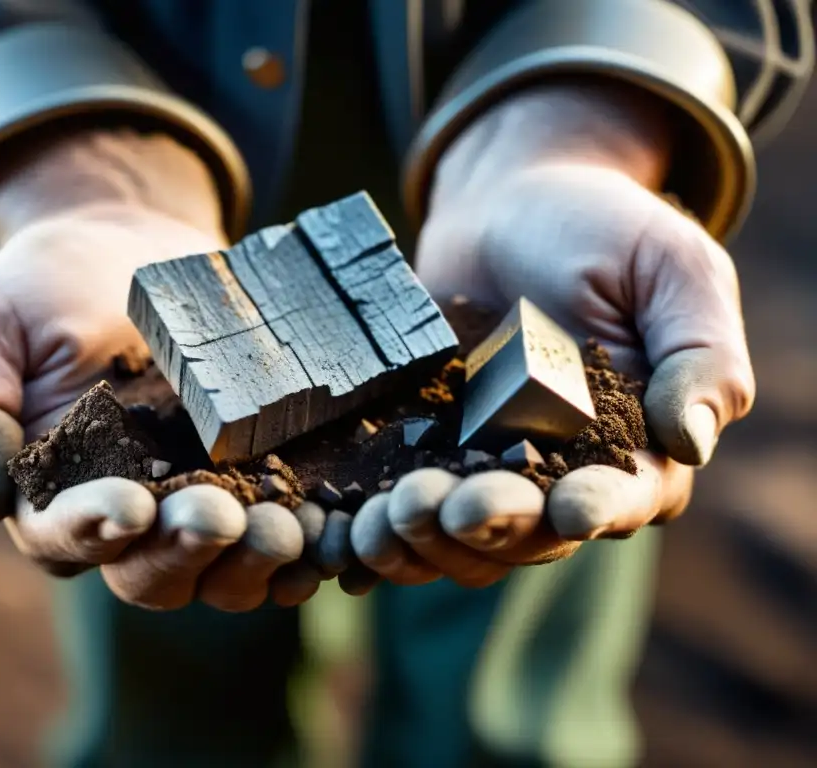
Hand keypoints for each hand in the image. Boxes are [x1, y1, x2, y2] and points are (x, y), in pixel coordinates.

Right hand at [0, 130, 327, 610]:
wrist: (128, 244)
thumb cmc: (41, 287)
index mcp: (50, 494)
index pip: (65, 537)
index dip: (94, 531)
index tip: (129, 508)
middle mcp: (126, 516)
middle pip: (151, 571)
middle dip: (184, 551)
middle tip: (218, 516)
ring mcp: (195, 500)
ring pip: (222, 569)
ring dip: (253, 561)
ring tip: (285, 528)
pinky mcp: (255, 476)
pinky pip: (283, 531)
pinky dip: (309, 542)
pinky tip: (331, 529)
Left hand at [350, 83, 754, 588]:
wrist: (503, 202)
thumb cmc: (599, 226)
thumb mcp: (670, 269)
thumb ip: (700, 352)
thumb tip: (695, 441)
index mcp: (633, 444)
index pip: (626, 497)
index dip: (599, 510)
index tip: (567, 509)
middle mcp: (558, 473)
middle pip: (530, 534)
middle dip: (491, 527)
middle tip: (445, 507)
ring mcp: (482, 467)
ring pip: (458, 539)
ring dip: (423, 541)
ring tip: (383, 517)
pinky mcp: (421, 453)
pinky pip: (397, 507)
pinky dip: (373, 529)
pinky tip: (342, 534)